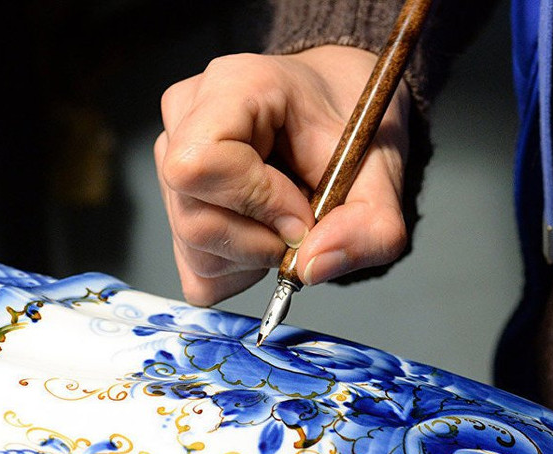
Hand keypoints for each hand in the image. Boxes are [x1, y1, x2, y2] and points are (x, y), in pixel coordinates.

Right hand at [155, 46, 410, 305]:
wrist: (338, 108)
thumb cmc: (350, 123)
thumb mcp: (383, 173)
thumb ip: (369, 226)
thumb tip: (312, 266)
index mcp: (231, 86)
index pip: (201, 164)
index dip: (255, 203)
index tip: (302, 211)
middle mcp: (185, 118)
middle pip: (194, 221)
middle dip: (258, 242)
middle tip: (302, 225)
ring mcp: (169, 160)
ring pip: (191, 249)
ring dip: (250, 256)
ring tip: (284, 221)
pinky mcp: (170, 201)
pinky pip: (192, 267)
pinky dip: (236, 267)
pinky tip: (261, 233)